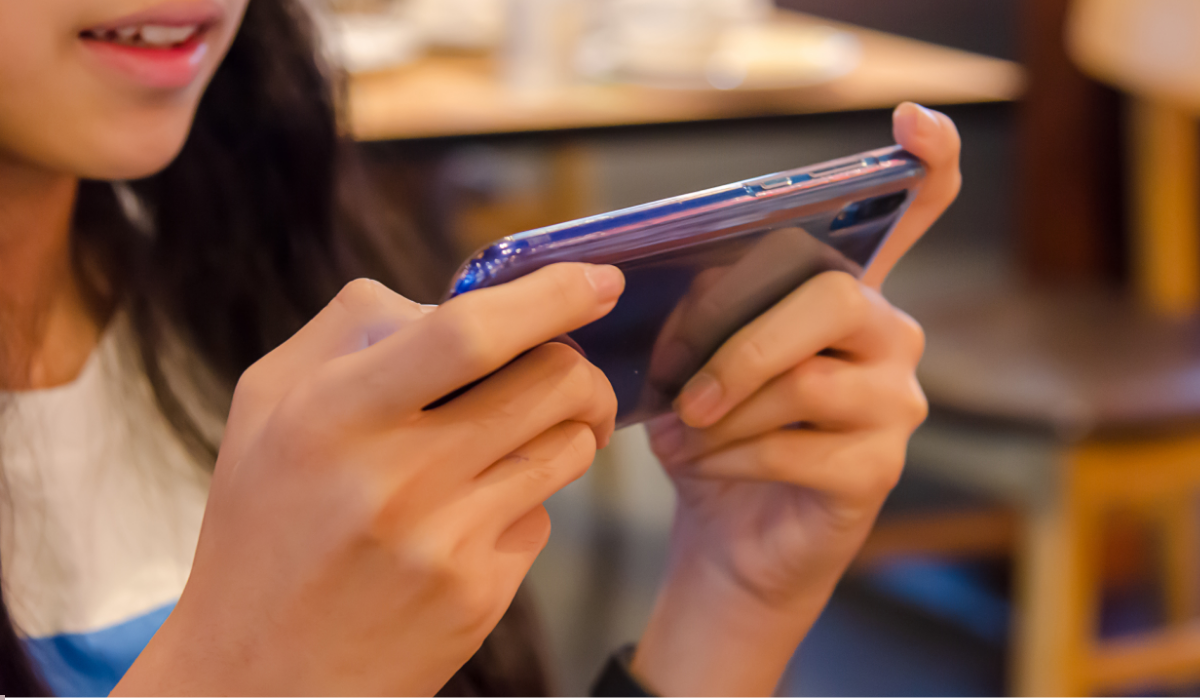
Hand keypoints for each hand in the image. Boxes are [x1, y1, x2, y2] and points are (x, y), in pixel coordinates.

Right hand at [114, 264, 623, 695]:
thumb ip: (354, 330)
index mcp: (332, 415)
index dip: (549, 296)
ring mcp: (444, 544)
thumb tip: (459, 297)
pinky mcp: (479, 596)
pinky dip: (523, 499)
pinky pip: (543, 515)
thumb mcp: (267, 405)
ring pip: (567, 445)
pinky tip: (471, 516)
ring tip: (515, 437)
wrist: (261, 675)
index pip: (468, 332)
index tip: (600, 279)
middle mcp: (394, 479)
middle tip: (566, 368)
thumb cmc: (264, 525)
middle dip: (579, 363)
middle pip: (551, 381)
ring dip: (563, 427)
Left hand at [632, 103, 960, 695]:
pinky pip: (795, 446)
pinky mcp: (879, 469)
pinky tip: (702, 464)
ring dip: (721, 410)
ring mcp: (897, 405)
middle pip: (830, 298)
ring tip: (679, 435)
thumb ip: (708, 311)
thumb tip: (689, 290)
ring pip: (804, 380)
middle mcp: (892, 338)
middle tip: (681, 392)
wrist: (728, 537)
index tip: (912, 125)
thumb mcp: (696, 360)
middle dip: (735, 343)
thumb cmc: (716, 435)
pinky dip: (729, 455)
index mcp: (849, 295)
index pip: (914, 216)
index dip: (925, 167)